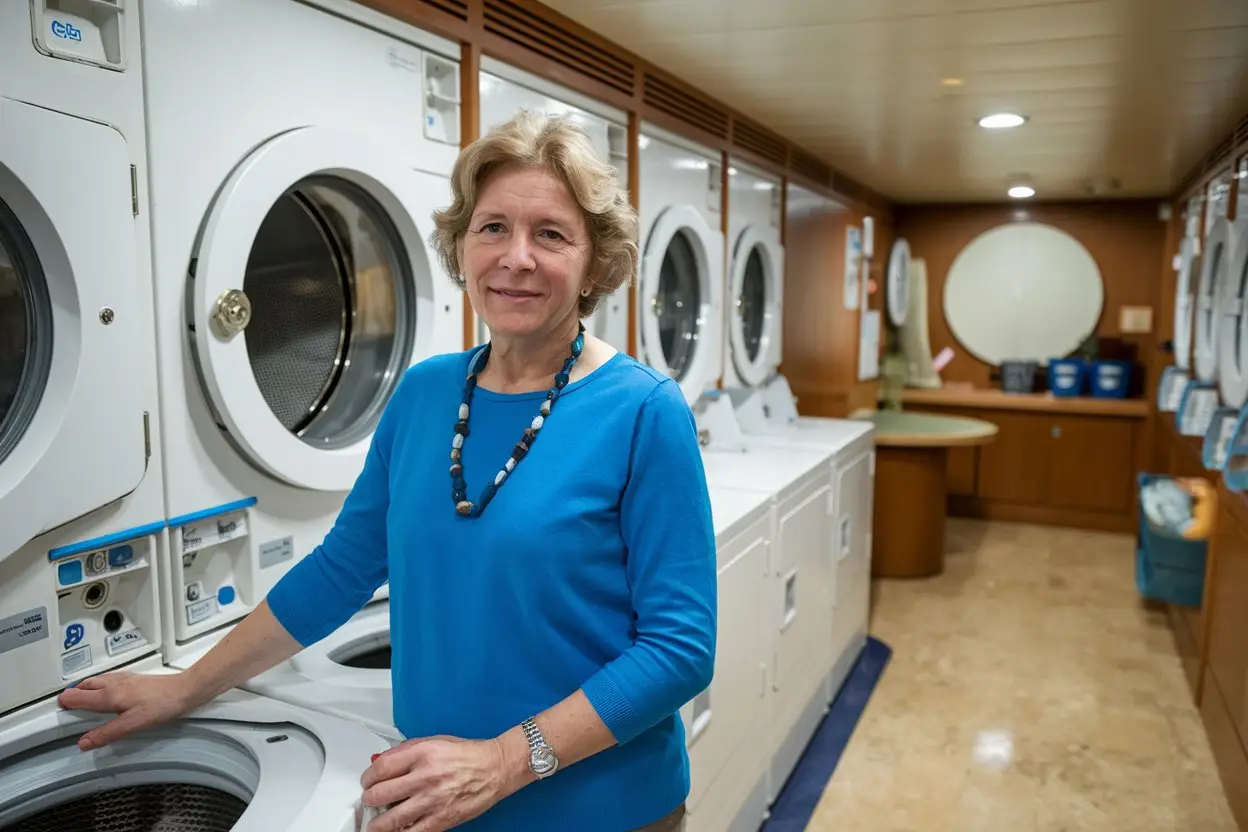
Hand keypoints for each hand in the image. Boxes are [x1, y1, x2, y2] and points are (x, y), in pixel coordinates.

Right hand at [56, 670, 196, 750]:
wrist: (185, 690)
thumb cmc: (162, 705)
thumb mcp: (131, 724)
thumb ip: (106, 733)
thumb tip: (84, 742)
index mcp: (110, 695)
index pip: (79, 696)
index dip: (66, 702)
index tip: (59, 708)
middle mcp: (116, 683)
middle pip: (86, 685)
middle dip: (74, 692)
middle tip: (67, 701)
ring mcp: (127, 679)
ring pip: (99, 679)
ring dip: (87, 686)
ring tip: (82, 693)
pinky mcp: (137, 678)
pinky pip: (111, 678)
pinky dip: (102, 683)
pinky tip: (109, 688)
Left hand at [360, 735, 511, 831]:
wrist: (495, 768)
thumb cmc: (467, 755)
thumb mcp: (434, 741)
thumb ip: (405, 750)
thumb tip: (381, 761)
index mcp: (422, 754)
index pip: (380, 769)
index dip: (367, 778)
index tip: (367, 782)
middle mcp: (425, 776)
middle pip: (380, 794)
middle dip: (369, 799)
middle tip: (370, 801)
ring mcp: (432, 800)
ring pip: (390, 820)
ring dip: (377, 824)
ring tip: (375, 823)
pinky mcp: (441, 819)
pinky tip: (395, 831)